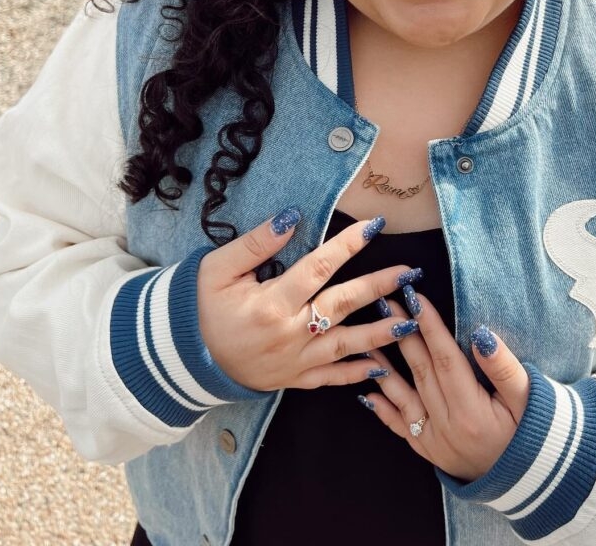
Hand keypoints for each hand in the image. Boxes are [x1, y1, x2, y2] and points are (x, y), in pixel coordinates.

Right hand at [196, 210, 422, 391]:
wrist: (184, 357)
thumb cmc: (203, 307)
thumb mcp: (218, 268)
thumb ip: (255, 244)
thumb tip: (290, 216)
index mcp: (270, 303)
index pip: (317, 268)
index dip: (347, 245)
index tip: (374, 226)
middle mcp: (288, 334)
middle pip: (341, 306)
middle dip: (378, 287)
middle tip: (409, 272)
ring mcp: (293, 361)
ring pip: (345, 346)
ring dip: (380, 333)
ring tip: (411, 321)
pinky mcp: (293, 380)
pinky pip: (331, 379)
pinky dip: (357, 374)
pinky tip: (383, 366)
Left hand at [359, 291, 529, 482]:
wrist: (528, 478)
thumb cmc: (532, 432)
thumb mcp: (528, 399)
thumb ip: (504, 368)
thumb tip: (481, 335)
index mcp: (472, 412)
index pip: (445, 359)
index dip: (429, 326)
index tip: (415, 297)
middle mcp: (447, 426)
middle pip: (421, 371)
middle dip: (403, 333)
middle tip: (386, 302)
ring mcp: (434, 441)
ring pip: (403, 395)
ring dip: (384, 365)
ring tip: (369, 337)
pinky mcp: (428, 451)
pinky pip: (400, 426)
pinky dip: (383, 408)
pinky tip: (367, 391)